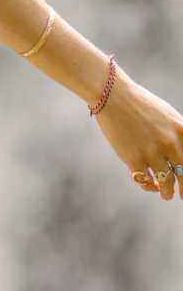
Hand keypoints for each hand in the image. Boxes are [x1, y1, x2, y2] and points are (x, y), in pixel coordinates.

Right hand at [93, 67, 182, 201]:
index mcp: (182, 129)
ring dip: (166, 192)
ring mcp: (152, 151)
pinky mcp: (133, 158)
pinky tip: (150, 185)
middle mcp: (170, 142)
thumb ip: (178, 133)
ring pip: (166, 182)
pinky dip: (148, 186)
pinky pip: (144, 181)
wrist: (113, 96)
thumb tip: (179, 157)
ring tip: (166, 194)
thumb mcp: (168, 115)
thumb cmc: (140, 104)